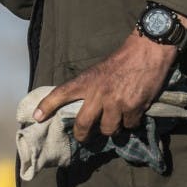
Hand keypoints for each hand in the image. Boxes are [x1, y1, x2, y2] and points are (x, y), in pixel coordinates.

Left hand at [33, 30, 178, 140]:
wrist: (149, 49)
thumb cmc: (125, 57)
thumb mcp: (101, 69)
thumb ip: (92, 87)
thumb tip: (86, 106)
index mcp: (87, 80)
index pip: (61, 93)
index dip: (47, 106)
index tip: (37, 117)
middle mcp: (98, 93)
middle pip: (82, 125)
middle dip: (82, 135)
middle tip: (85, 137)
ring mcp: (115, 102)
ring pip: (108, 129)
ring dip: (113, 127)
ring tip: (118, 119)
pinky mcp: (133, 108)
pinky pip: (129, 125)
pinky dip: (132, 121)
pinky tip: (135, 110)